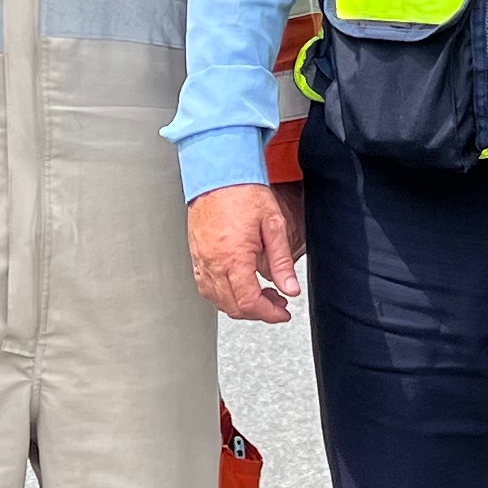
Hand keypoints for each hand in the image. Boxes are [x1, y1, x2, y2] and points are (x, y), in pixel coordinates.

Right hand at [188, 181, 306, 323]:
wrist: (219, 173)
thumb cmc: (244, 192)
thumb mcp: (274, 225)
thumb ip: (282, 262)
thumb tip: (291, 288)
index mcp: (234, 257)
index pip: (249, 302)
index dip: (269, 314)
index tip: (282, 313)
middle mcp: (213, 262)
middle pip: (233, 307)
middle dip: (258, 312)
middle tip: (277, 304)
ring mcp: (201, 259)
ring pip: (217, 300)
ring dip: (240, 305)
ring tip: (260, 295)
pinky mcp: (196, 254)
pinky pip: (205, 287)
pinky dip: (221, 295)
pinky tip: (236, 286)